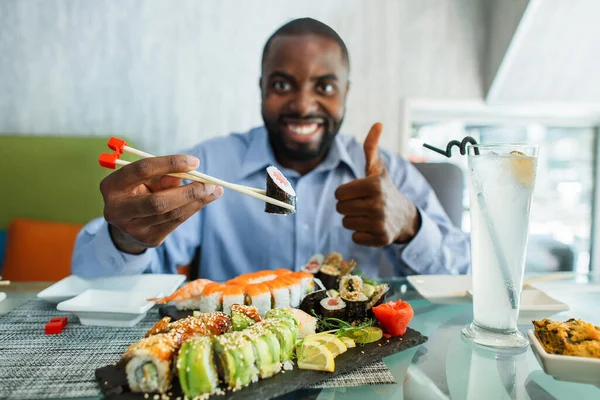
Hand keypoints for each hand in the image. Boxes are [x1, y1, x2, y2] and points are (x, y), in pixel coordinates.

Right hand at [100, 155, 222, 253]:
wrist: (126, 226)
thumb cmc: (139, 192)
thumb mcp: (146, 180)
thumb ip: (164, 175)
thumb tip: (191, 172)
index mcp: (112, 186)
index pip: (143, 170)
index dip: (170, 163)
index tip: (194, 162)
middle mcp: (118, 210)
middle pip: (158, 201)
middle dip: (188, 192)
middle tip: (210, 183)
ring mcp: (132, 229)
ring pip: (172, 214)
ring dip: (197, 201)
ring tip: (214, 190)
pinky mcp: (148, 240)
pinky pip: (176, 222)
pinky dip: (193, 209)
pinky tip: (205, 200)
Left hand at [335, 123, 419, 246]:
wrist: (404, 216)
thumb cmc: (384, 189)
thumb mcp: (378, 168)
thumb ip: (371, 146)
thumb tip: (378, 123)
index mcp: (374, 185)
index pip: (338, 193)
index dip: (345, 193)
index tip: (358, 192)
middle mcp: (378, 204)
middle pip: (340, 208)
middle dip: (348, 206)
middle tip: (363, 204)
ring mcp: (380, 222)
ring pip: (345, 223)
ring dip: (353, 220)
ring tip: (368, 215)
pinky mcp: (381, 239)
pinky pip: (354, 237)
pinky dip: (360, 234)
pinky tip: (372, 227)